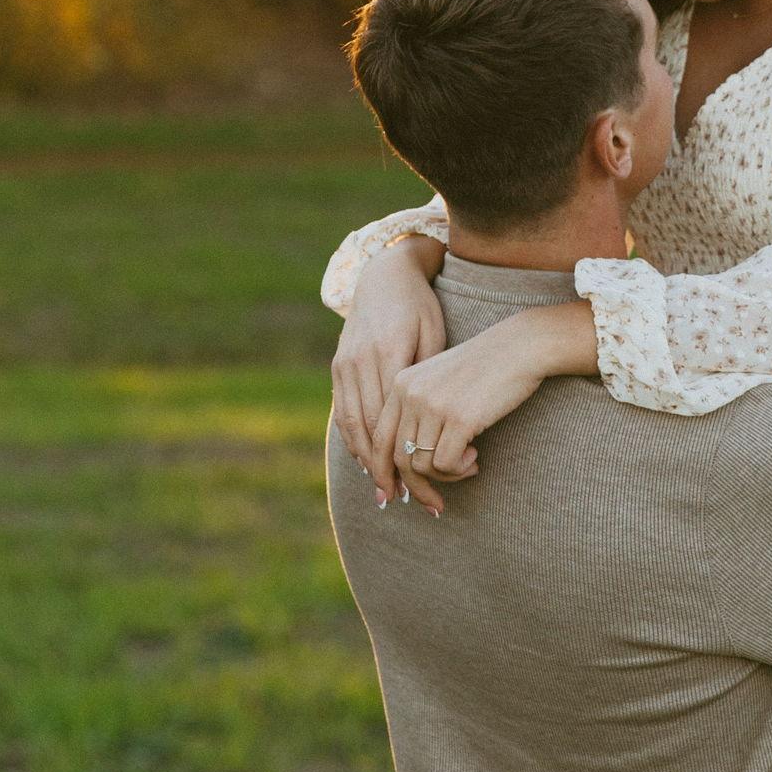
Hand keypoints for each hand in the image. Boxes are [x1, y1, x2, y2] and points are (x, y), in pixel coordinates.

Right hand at [330, 236, 444, 505]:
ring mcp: (345, 362)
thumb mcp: (434, 334)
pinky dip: (350, 436)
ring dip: (362, 457)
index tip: (410, 482)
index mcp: (390, 353)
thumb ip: (427, 373)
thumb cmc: (421, 308)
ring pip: (350, 421)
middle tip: (392, 496)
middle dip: (378, 465)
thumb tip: (429, 419)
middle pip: (367, 426)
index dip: (398, 453)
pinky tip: (363, 457)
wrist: (385, 276)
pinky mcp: (337, 363)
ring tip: (378, 485)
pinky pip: (341, 408)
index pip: (390, 416)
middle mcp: (362, 360)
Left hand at [371, 312, 555, 513]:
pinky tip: (476, 456)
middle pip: (398, 458)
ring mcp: (433, 405)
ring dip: (447, 475)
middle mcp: (410, 393)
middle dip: (415, 488)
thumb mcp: (442, 383)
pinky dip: (460, 470)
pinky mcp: (458, 418)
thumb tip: (408, 466)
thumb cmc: (486, 368)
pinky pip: (446, 464)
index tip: (394, 493)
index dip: (383, 472)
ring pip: (422, 466)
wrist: (522, 346)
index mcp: (401, 383)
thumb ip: (419, 412)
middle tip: (434, 505)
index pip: (379, 438)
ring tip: (469, 463)